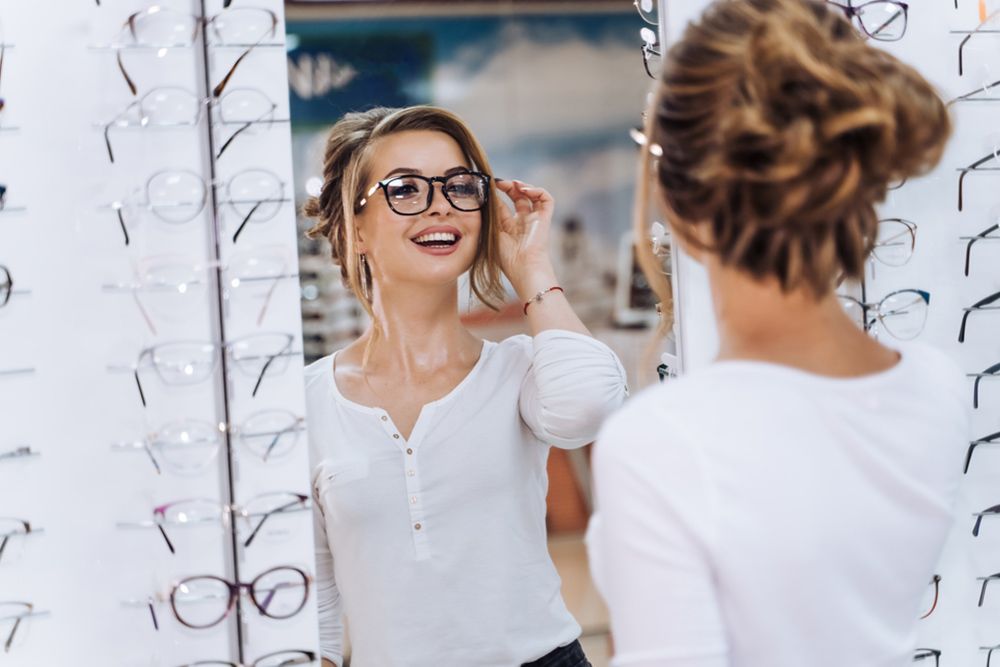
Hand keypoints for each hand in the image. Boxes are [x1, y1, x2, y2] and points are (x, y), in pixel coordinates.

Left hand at [494, 179, 555, 294]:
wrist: (523, 268)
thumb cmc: (506, 258)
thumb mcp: (493, 232)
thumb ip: (490, 214)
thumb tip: (484, 196)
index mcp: (508, 228)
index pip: (503, 204)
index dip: (496, 194)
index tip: (487, 185)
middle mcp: (522, 222)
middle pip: (518, 197)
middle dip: (509, 187)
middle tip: (499, 182)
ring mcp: (534, 220)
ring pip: (533, 196)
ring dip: (523, 186)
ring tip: (513, 184)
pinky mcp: (545, 218)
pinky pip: (546, 199)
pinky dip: (537, 191)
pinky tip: (525, 191)